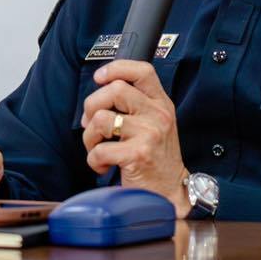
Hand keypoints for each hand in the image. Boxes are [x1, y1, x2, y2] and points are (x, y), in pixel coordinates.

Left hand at [81, 60, 191, 216]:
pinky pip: (100, 150)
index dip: (116, 68)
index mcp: (161, 103)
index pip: (142, 70)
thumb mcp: (153, 124)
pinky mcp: (138, 155)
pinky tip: (104, 166)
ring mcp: (149, 133)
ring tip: (98, 148)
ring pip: (101, 118)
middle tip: (93, 126)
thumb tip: (96, 97)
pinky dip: (94, 161)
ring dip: (89, 137)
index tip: (100, 77)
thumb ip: (133, 105)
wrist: (170, 191)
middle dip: (91, 106)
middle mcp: (158, 114)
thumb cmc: (155, 158)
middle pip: (114, 89)